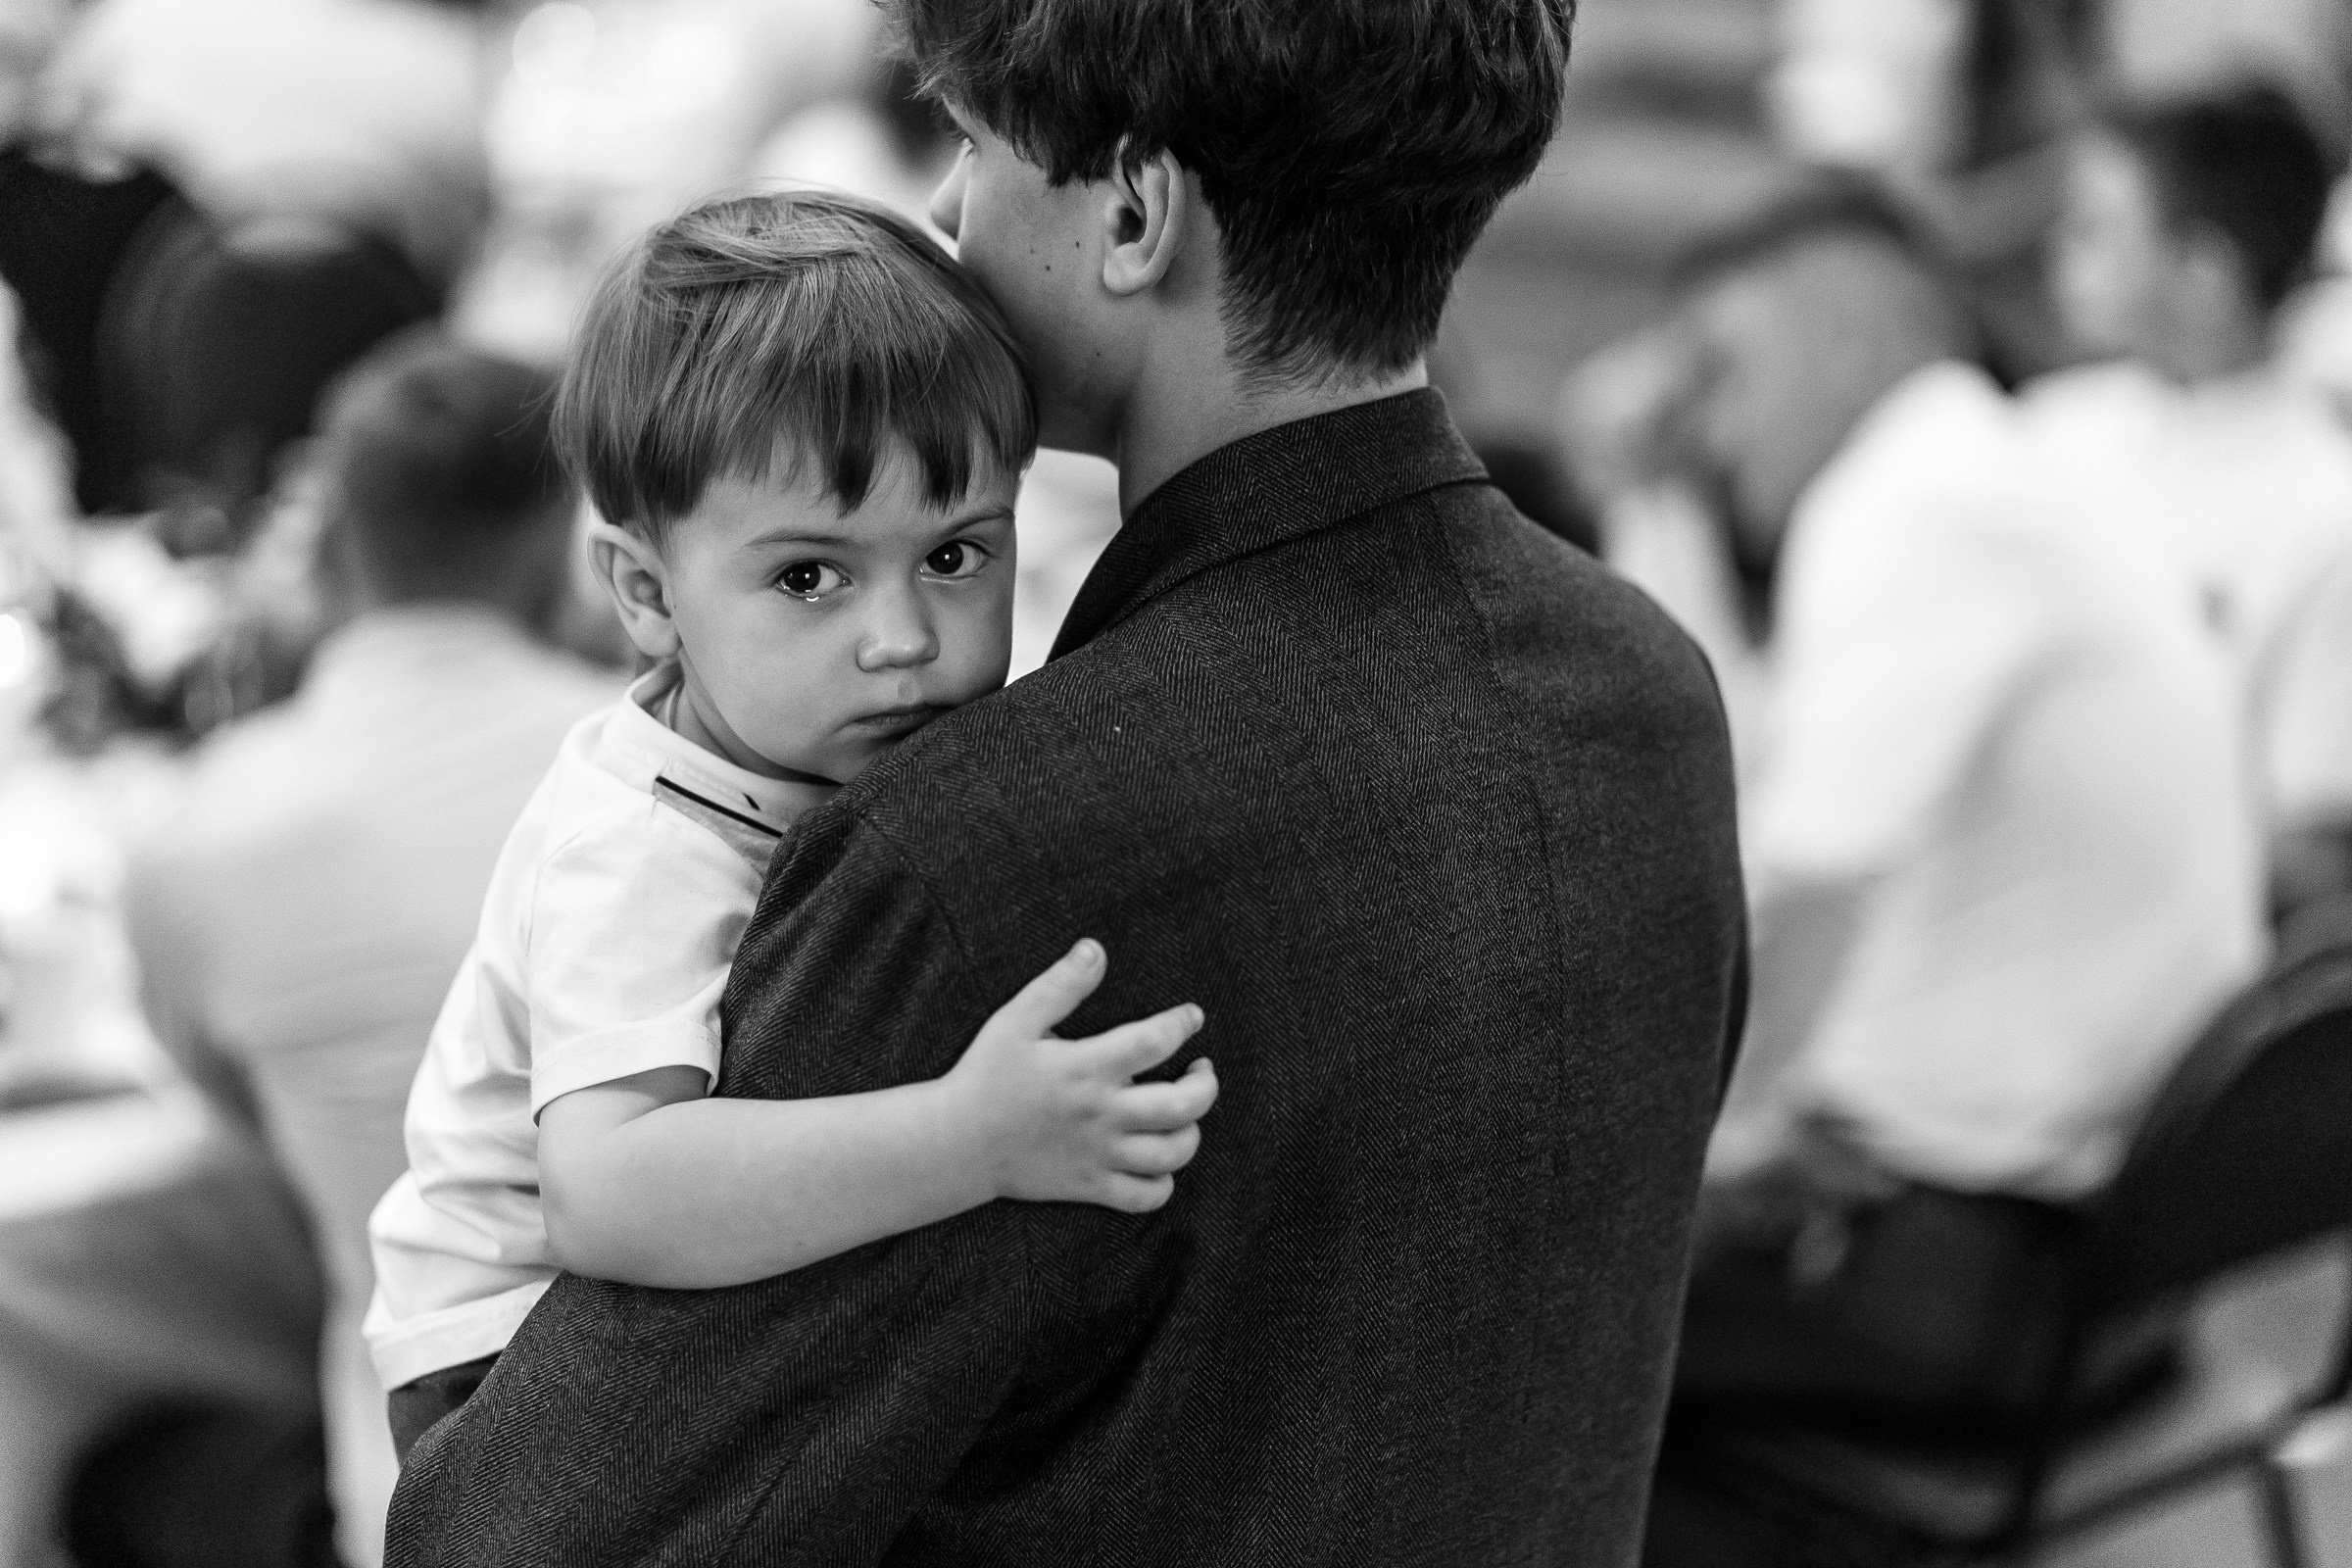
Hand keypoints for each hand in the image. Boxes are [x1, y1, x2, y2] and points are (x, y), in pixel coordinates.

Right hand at [946, 939, 1217, 1212]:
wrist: (956, 1143)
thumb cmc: (986, 1076)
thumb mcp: (1016, 1020)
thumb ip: (1060, 985)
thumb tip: (1095, 949)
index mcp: (1088, 1067)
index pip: (1155, 1040)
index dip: (1183, 1024)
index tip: (1192, 1016)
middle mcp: (1102, 1113)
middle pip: (1183, 1106)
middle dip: (1205, 1085)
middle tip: (1201, 1070)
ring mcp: (1100, 1155)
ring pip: (1173, 1153)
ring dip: (1191, 1132)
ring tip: (1185, 1115)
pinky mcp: (1090, 1187)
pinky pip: (1146, 1197)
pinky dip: (1164, 1183)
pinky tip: (1159, 1162)